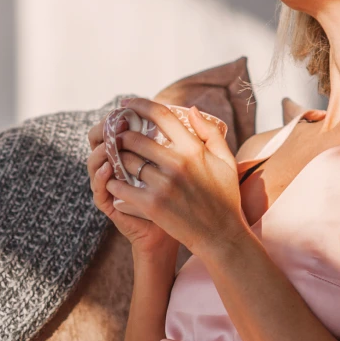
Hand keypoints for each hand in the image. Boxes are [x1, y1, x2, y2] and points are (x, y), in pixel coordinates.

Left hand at [103, 97, 249, 257]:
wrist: (221, 235)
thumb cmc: (225, 197)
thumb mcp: (226, 161)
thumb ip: (210, 132)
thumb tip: (192, 109)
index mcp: (194, 149)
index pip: (161, 115)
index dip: (139, 105)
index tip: (126, 104)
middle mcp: (177, 163)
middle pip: (135, 138)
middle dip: (121, 135)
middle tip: (116, 137)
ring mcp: (163, 184)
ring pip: (126, 161)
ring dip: (117, 158)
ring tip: (114, 159)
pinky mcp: (152, 204)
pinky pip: (121, 185)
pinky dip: (114, 182)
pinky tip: (115, 182)